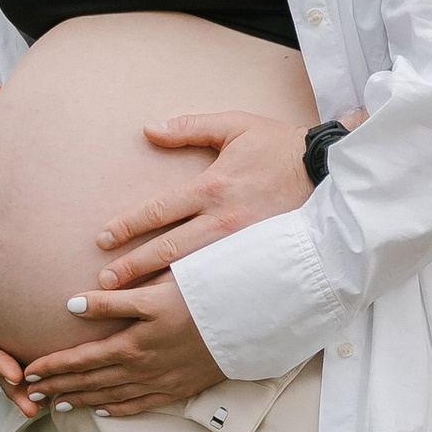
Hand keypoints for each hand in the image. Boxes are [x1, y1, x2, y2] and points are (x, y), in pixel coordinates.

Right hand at [0, 275, 40, 416]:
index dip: (0, 366)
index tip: (14, 375)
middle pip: (7, 377)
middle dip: (18, 393)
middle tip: (32, 408)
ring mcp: (7, 357)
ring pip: (24, 376)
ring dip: (36, 390)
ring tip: (52, 404)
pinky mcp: (21, 351)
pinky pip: (36, 363)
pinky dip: (49, 374)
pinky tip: (69, 383)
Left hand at [18, 275, 224, 418]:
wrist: (245, 324)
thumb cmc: (200, 298)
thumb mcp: (153, 293)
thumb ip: (111, 301)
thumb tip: (71, 305)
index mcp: (130, 344)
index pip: (80, 360)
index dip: (51, 367)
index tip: (27, 373)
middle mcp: (140, 369)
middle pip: (89, 382)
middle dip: (57, 388)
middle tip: (30, 395)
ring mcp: (159, 382)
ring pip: (110, 397)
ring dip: (81, 402)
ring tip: (56, 406)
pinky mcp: (177, 388)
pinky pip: (140, 405)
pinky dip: (118, 410)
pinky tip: (104, 412)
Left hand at [96, 103, 362, 289]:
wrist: (328, 172)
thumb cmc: (279, 146)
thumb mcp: (236, 125)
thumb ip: (190, 127)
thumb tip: (149, 130)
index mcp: (213, 186)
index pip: (160, 210)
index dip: (128, 226)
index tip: (103, 239)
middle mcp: (224, 220)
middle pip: (169, 248)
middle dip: (134, 266)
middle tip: (105, 282)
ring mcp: (242, 244)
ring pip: (191, 270)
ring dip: (159, 285)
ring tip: (131, 299)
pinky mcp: (258, 258)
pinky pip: (220, 279)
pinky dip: (194, 293)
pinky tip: (177, 305)